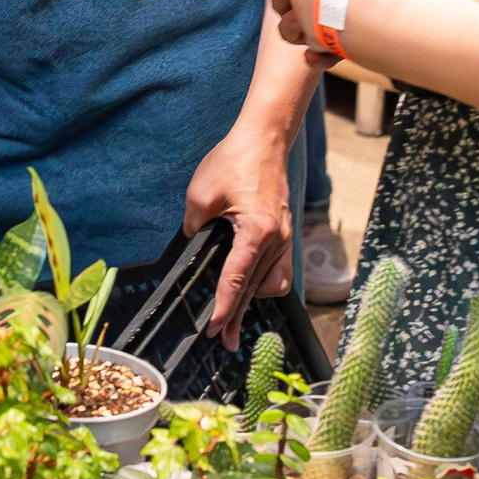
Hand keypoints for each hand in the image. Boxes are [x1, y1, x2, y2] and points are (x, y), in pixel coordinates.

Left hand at [185, 126, 294, 349]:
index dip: (224, 307)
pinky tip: (250, 283)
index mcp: (256, 232)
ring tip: (236, 313)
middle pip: (255, 289)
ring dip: (254, 300)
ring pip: (273, 282)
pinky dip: (265, 280)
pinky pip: (278, 267)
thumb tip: (194, 242)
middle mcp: (276, 239)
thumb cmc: (235, 160)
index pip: (237, 280)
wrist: (265, 138)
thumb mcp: (201, 192)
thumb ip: (194, 225)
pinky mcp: (283, 230)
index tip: (215, 328)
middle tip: (226, 341)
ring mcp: (284, 236)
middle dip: (238, 316)